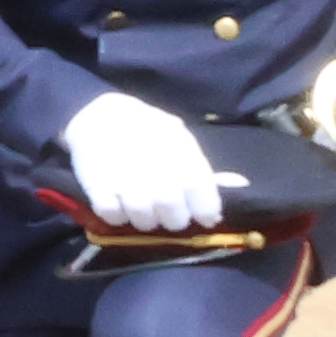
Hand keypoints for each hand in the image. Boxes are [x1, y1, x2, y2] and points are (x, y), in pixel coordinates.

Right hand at [60, 88, 224, 235]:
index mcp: (177, 151)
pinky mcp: (96, 185)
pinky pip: (112, 215)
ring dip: (147, 221)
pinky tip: (121, 206)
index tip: (206, 218)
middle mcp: (152, 167)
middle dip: (175, 220)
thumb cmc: (147, 130)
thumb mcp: (179, 138)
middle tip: (170, 216)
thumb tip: (239, 184)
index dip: (206, 210)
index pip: (200, 191)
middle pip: (172, 212)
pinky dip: (119, 217)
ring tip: (144, 211)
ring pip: (143, 219)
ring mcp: (123, 177)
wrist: (98, 115)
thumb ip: (202, 165)